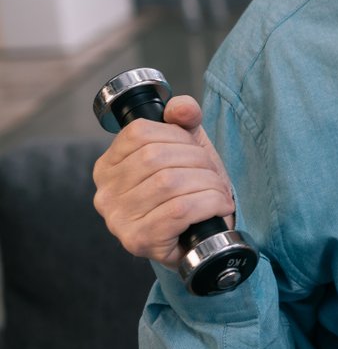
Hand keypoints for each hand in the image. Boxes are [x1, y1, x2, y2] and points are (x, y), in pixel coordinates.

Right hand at [92, 95, 236, 271]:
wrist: (200, 238)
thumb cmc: (190, 190)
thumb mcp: (187, 147)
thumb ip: (184, 120)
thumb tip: (181, 108)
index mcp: (108, 166)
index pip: (139, 133)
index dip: (177, 136)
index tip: (195, 150)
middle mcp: (106, 193)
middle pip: (156, 157)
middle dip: (198, 161)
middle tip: (214, 175)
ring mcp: (118, 219)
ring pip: (170, 182)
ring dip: (208, 183)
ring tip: (218, 191)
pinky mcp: (139, 240)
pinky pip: (180, 210)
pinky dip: (209, 203)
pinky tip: (219, 207)